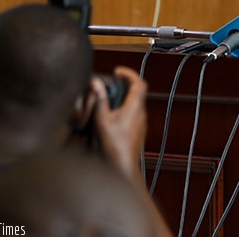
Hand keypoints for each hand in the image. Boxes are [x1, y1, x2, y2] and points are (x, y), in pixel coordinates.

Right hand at [90, 66, 146, 181]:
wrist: (124, 166)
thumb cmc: (115, 145)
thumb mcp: (102, 120)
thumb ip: (100, 100)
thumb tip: (97, 83)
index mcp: (135, 107)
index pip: (139, 82)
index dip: (129, 73)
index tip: (118, 71)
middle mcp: (141, 113)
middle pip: (138, 92)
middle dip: (125, 84)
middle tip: (112, 82)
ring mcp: (141, 122)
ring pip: (136, 103)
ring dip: (124, 97)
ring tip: (109, 97)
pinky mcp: (138, 130)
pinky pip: (133, 113)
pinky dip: (124, 108)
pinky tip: (111, 115)